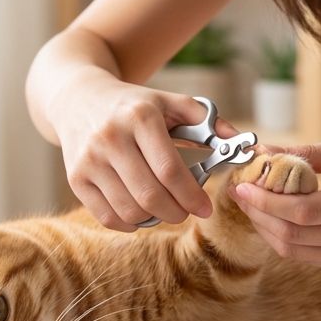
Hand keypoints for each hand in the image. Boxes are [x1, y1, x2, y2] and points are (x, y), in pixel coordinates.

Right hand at [47, 69, 238, 230]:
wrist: (79, 98)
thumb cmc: (134, 104)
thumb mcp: (171, 102)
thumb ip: (209, 121)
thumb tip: (245, 144)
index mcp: (140, 117)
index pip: (169, 170)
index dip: (191, 195)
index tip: (205, 208)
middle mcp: (111, 138)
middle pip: (150, 195)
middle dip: (176, 212)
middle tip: (187, 212)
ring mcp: (89, 160)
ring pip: (129, 210)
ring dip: (154, 218)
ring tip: (165, 208)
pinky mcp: (75, 178)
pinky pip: (107, 216)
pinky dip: (129, 222)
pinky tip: (141, 211)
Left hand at [228, 138, 320, 270]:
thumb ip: (308, 152)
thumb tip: (263, 151)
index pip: (305, 212)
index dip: (267, 201)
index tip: (244, 184)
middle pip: (295, 235)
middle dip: (260, 214)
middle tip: (242, 192)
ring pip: (296, 251)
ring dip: (267, 228)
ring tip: (254, 203)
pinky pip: (308, 256)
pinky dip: (285, 238)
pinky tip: (276, 217)